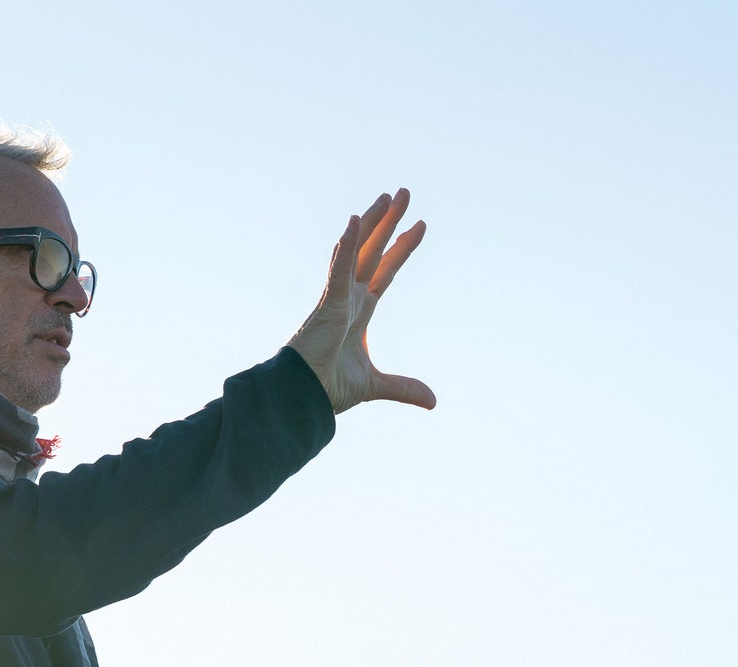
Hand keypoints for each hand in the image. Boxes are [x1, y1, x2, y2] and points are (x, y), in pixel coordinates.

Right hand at [287, 189, 434, 414]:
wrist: (305, 397)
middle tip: (404, 193)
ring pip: (357, 250)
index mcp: (358, 311)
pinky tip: (356, 220)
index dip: (401, 249)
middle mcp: (348, 297)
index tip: (419, 226)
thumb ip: (403, 387)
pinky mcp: (329, 303)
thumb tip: (432, 401)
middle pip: (373, 250)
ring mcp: (337, 297)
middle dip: (390, 223)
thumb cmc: (329, 387)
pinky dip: (347, 244)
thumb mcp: (375, 385)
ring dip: (372, 222)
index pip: (384, 271)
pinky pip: (339, 268)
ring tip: (389, 197)